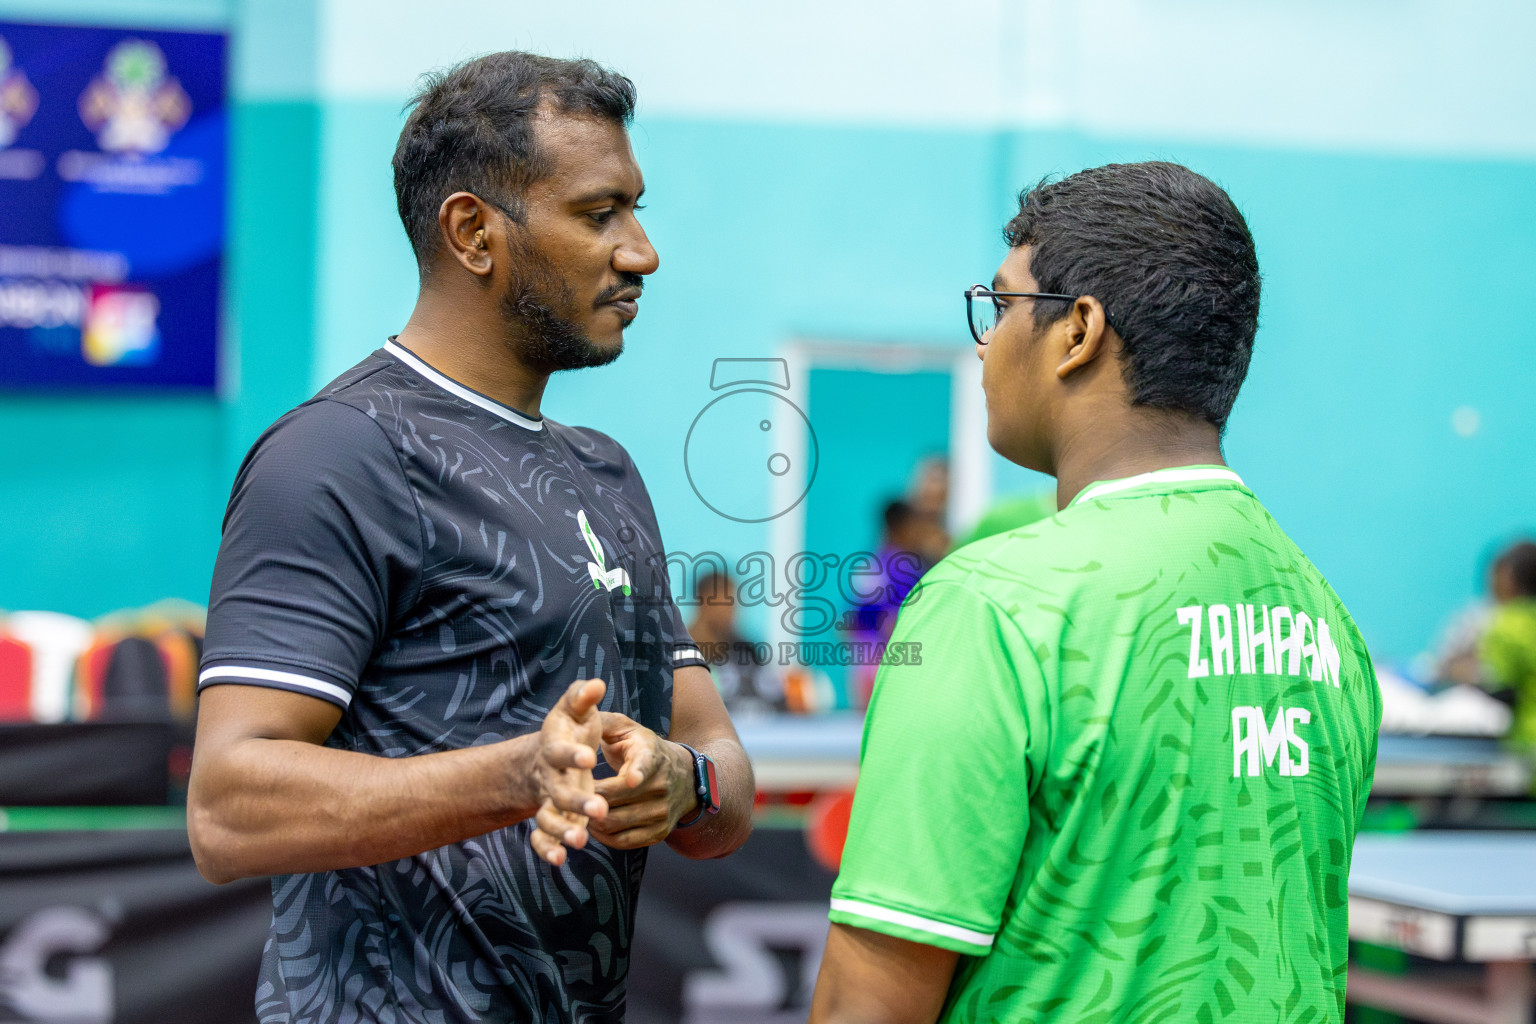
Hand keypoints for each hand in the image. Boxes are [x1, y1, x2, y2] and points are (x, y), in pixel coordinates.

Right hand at [528, 679, 608, 866]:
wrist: (547, 753)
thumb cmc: (568, 727)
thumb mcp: (575, 708)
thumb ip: (582, 696)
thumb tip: (596, 684)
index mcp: (554, 747)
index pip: (560, 751)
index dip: (572, 754)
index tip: (589, 756)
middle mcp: (550, 776)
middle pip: (559, 790)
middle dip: (578, 800)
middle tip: (600, 808)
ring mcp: (550, 799)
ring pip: (548, 817)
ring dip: (562, 829)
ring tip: (580, 840)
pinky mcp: (554, 816)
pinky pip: (543, 837)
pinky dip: (548, 849)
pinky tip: (560, 860)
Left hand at [589, 713, 696, 849]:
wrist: (685, 777)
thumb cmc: (644, 749)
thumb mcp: (629, 730)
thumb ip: (603, 722)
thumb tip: (577, 715)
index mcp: (652, 756)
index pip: (646, 765)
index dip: (638, 772)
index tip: (630, 778)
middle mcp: (662, 786)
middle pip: (619, 800)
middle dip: (590, 799)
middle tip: (569, 796)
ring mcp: (662, 812)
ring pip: (617, 823)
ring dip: (592, 820)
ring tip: (579, 810)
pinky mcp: (659, 833)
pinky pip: (624, 842)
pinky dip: (604, 837)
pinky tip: (593, 824)